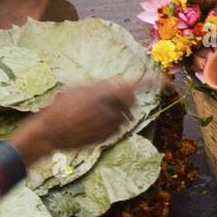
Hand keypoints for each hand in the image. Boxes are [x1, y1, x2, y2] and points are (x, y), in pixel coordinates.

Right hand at [8, 78, 144, 165]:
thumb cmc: (61, 106)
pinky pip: (117, 127)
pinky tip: (90, 124)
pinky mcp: (109, 135)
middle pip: (131, 100)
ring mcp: (112, 123)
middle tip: (106, 99)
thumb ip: (104, 86)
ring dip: (115, 112)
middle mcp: (113, 107)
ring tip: (90, 113)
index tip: (167, 81)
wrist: (50, 131)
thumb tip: (122, 85)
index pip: (136, 85)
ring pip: (124, 114)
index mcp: (106, 92)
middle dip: (125, 99)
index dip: (153, 82)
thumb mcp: (80, 88)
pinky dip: (109, 124)